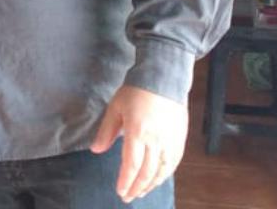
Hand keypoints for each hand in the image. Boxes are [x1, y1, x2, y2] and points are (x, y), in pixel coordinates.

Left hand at [89, 84, 187, 202]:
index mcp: (138, 132)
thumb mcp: (115, 108)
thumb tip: (96, 150)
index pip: (131, 165)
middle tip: (127, 197)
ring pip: (161, 171)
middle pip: (147, 172)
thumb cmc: (137, 91)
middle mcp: (156, 140)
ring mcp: (170, 141)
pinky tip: (157, 179)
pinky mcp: (180, 139)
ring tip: (140, 192)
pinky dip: (164, 175)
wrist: (164, 78)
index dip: (125, 181)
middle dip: (136, 188)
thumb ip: (106, 131)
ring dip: (150, 185)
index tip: (120, 191)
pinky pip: (173, 163)